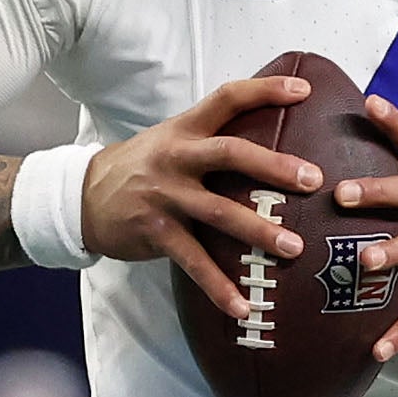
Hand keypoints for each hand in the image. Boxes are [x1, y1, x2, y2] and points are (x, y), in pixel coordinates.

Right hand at [85, 75, 324, 323]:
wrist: (84, 197)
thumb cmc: (141, 168)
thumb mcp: (171, 141)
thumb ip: (212, 140)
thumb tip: (269, 144)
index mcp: (185, 129)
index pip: (228, 99)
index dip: (265, 91)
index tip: (305, 90)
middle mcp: (176, 157)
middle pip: (230, 153)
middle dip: (274, 166)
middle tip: (313, 180)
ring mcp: (165, 195)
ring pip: (219, 212)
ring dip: (259, 231)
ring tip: (294, 248)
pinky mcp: (156, 232)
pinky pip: (193, 262)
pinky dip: (219, 287)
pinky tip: (242, 307)